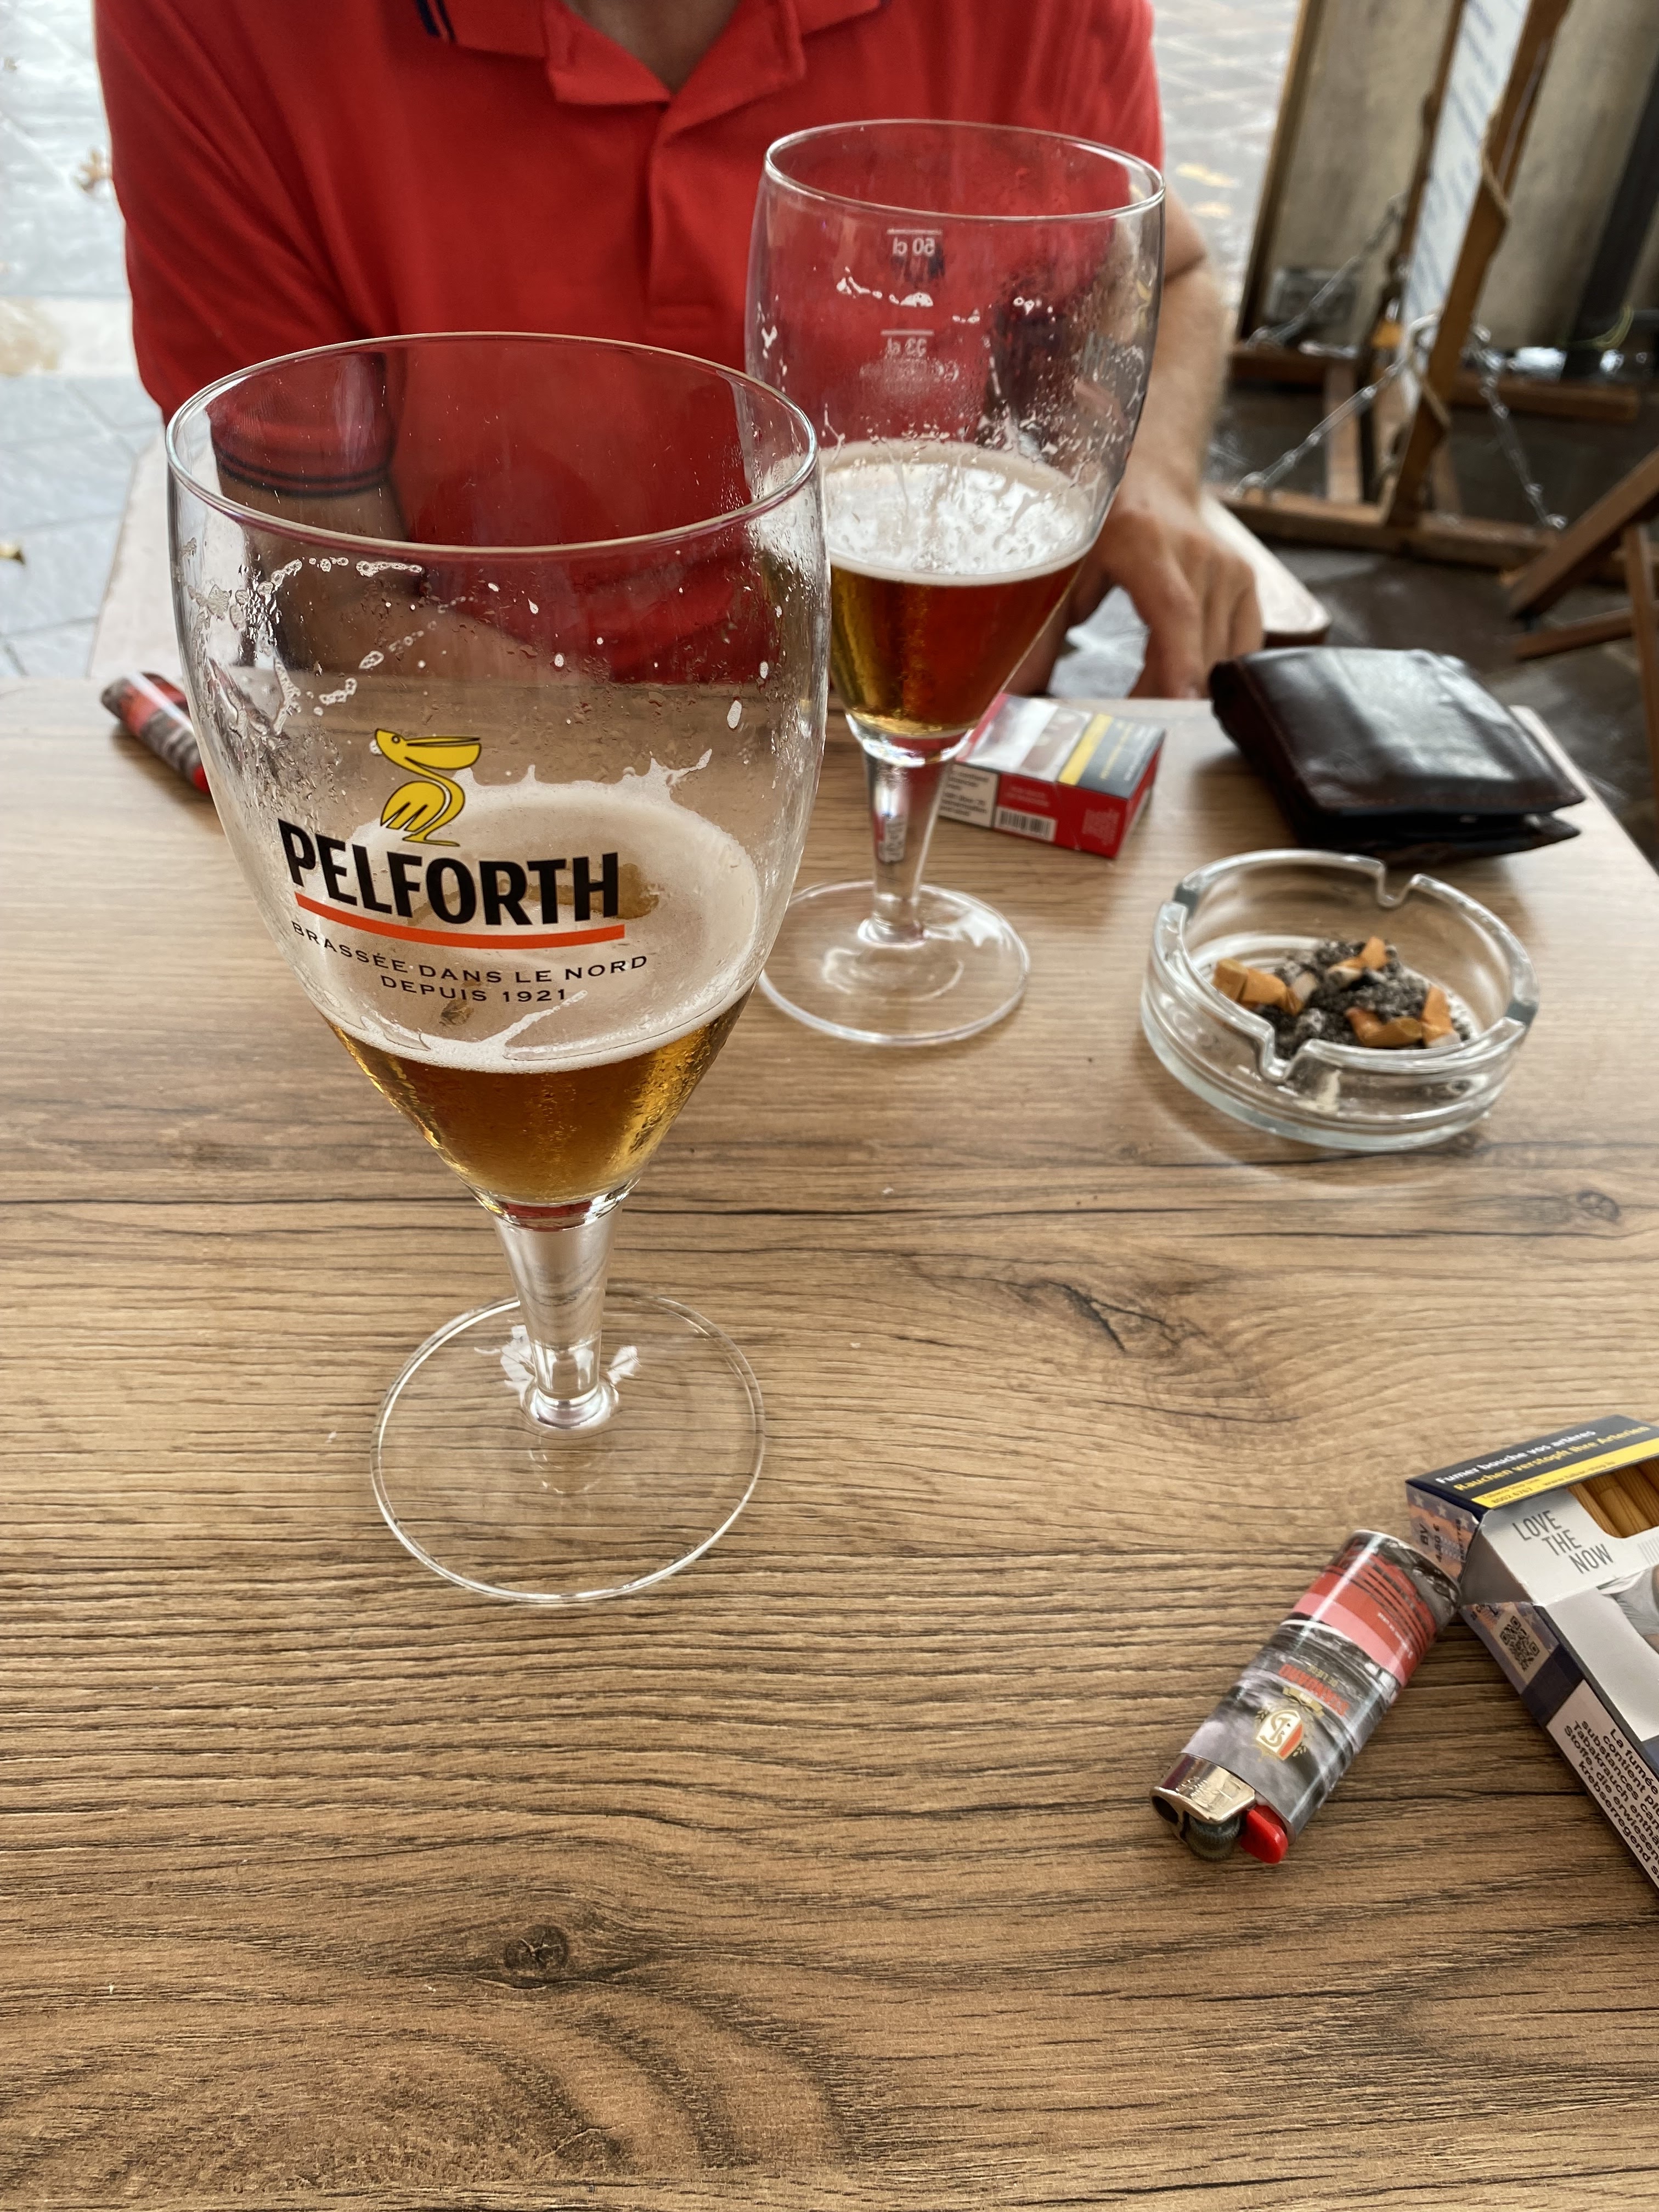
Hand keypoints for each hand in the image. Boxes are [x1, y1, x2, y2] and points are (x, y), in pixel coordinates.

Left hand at [1011, 464, 1263, 699]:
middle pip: (1198, 646)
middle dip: (1168, 698)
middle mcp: (1198, 555)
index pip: (1174, 612)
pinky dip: (1213, 677)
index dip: (1177, 664)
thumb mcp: (1061, 566)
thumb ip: (1039, 631)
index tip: (1176, 708)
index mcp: (1146, 542)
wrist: (1148, 476)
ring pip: (1222, 655)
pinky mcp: (1246, 586)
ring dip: (1185, 692)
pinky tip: (1180, 690)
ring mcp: (1229, 570)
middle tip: (1133, 733)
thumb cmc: (1099, 522)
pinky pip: (1241, 650)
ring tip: (1145, 712)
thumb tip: (1014, 693)